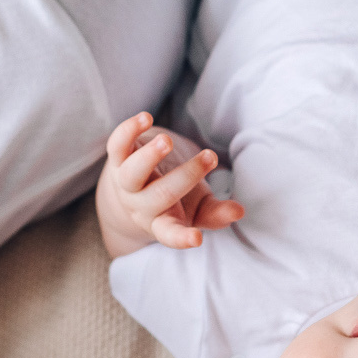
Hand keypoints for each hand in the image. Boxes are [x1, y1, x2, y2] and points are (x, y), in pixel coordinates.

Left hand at [96, 112, 243, 256]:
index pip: (170, 234)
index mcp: (162, 221)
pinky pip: (118, 144)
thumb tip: (239, 212)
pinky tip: (146, 118)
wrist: (135, 185)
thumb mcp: (198, 208)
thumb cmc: (176, 198)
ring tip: (167, 141)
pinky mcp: (118, 157)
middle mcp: (141, 205)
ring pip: (132, 173)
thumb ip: (217, 213)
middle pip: (161, 195)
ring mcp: (126, 182)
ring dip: (149, 156)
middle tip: (211, 157)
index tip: (197, 239)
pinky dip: (130, 130)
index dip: (182, 238)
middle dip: (186, 176)